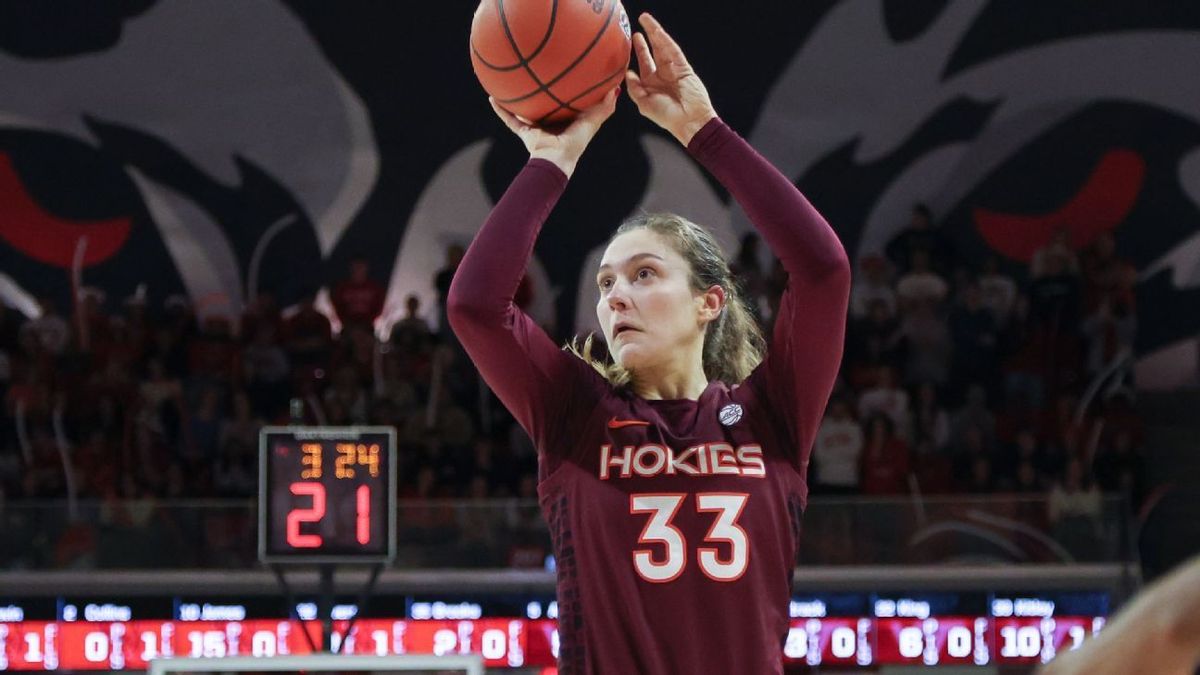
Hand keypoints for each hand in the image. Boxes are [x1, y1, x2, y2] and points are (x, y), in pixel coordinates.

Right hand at [489, 87, 618, 178]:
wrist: (556, 159)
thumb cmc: (576, 142)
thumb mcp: (592, 121)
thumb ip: (604, 107)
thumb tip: (616, 88)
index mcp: (566, 121)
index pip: (565, 104)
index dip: (565, 92)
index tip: (564, 75)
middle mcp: (550, 123)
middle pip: (543, 105)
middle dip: (539, 93)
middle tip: (535, 73)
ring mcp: (536, 128)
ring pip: (523, 111)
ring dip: (516, 99)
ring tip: (508, 81)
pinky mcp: (524, 133)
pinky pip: (509, 119)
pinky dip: (500, 110)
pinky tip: (492, 97)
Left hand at [625, 13, 716, 145]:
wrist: (688, 121)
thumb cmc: (666, 117)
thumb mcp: (643, 104)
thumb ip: (634, 89)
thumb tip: (627, 73)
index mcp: (651, 84)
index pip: (643, 64)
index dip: (637, 52)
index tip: (627, 41)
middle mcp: (662, 75)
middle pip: (652, 52)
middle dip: (645, 39)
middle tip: (637, 25)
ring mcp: (673, 70)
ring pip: (662, 48)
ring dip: (654, 33)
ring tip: (645, 20)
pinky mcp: (684, 68)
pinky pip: (673, 51)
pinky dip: (665, 40)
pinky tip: (657, 31)